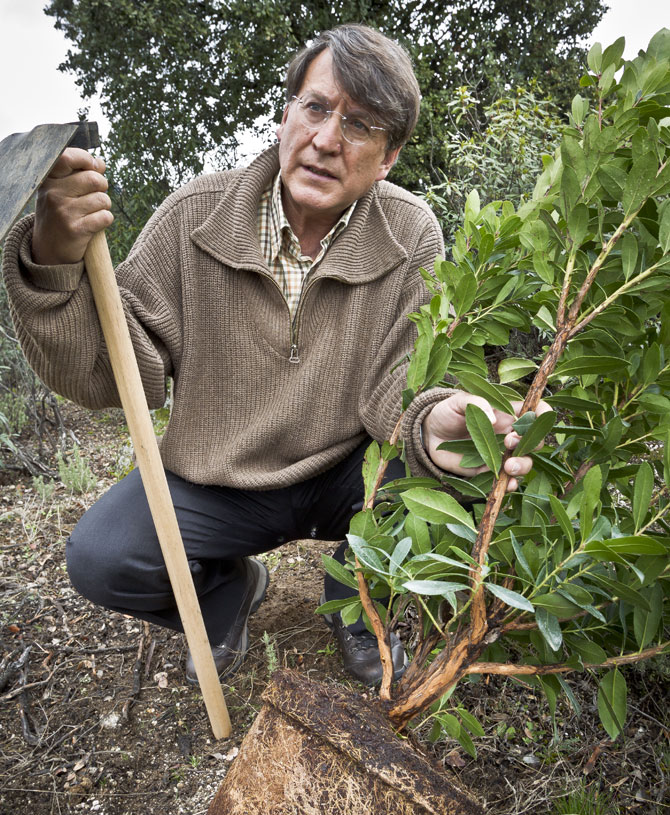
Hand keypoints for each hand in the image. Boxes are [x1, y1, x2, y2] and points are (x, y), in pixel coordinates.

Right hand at [32, 147, 113, 264]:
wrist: (48, 251)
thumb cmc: (59, 215)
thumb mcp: (59, 191)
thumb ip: (77, 174)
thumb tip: (101, 163)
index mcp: (48, 180)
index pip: (68, 157)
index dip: (87, 160)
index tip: (93, 167)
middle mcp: (53, 194)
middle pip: (94, 179)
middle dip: (102, 187)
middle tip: (94, 196)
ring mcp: (64, 212)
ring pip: (103, 199)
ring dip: (104, 206)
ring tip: (92, 212)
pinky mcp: (76, 230)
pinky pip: (105, 217)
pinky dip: (106, 220)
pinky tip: (94, 225)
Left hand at [422, 392, 550, 490]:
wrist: (430, 436)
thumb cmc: (447, 413)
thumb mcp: (458, 402)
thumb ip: (476, 403)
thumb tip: (494, 418)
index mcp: (505, 413)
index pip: (533, 412)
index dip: (542, 413)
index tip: (540, 416)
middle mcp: (508, 434)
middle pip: (534, 440)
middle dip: (530, 443)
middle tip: (509, 441)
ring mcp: (501, 454)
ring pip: (525, 462)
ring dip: (522, 465)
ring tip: (508, 466)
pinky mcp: (490, 471)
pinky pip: (507, 480)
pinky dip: (512, 484)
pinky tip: (508, 483)